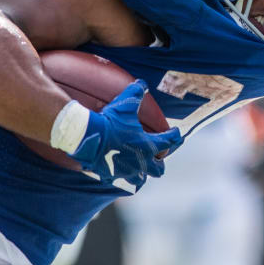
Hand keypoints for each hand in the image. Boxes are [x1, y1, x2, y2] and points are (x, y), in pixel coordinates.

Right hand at [70, 80, 184, 191]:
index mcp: (148, 145)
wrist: (87, 137)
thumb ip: (136, 92)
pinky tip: (116, 170)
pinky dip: (119, 176)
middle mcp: (140, 162)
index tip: (176, 133)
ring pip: (140, 179)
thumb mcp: (125, 104)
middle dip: (159, 163)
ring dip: (141, 173)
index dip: (175, 136)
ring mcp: (126, 171)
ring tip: (137, 167)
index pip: (169, 142)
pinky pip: (119, 180)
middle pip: (158, 170)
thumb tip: (142, 84)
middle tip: (157, 156)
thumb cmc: (110, 121)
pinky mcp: (111, 176)